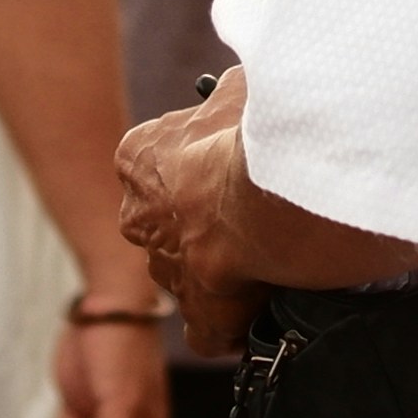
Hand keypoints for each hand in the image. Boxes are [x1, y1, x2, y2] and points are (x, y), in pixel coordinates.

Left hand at [113, 73, 255, 350]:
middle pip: (172, 220)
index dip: (199, 162)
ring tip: (278, 252)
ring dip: (228, 267)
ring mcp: (167, 271)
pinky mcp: (199, 315)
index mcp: (139, 159)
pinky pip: (210, 329)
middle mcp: (140, 218)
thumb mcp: (240, 89)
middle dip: (208, 219)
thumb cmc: (253, 137)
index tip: (231, 161)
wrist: (269, 198)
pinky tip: (266, 308)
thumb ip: (232, 94)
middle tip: (258, 210)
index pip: (158, 161)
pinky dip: (234, 325)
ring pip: (193, 272)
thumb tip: (241, 88)